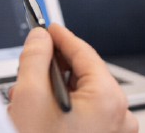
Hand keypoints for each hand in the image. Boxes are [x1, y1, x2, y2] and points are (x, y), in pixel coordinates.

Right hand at [8, 24, 137, 132]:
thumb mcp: (30, 98)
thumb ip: (35, 58)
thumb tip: (40, 39)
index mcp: (110, 100)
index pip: (85, 53)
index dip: (61, 37)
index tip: (47, 26)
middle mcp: (119, 117)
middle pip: (85, 76)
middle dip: (53, 68)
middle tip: (30, 61)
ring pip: (83, 97)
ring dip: (53, 91)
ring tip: (25, 95)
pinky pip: (85, 117)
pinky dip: (62, 110)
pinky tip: (37, 114)